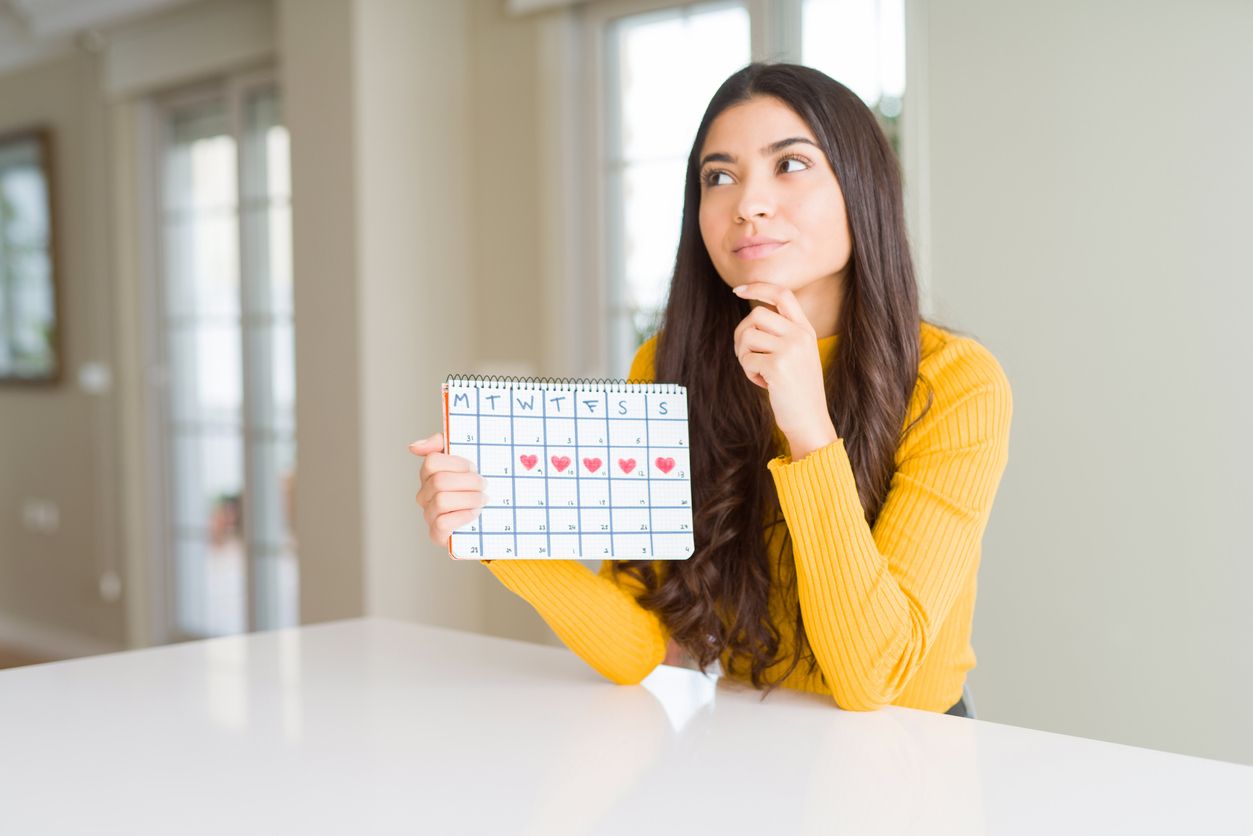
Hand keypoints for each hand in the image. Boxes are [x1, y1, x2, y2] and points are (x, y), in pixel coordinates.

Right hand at [408, 432, 489, 545]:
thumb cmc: (475, 486)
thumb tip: (414, 446)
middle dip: (468, 482)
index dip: (457, 463)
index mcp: (428, 475)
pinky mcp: (436, 534)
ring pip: (442, 501)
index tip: (473, 467)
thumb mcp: (463, 459)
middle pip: (440, 481)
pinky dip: (463, 516)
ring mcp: (428, 515)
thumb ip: (441, 442)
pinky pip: (443, 523)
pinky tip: (475, 513)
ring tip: (482, 499)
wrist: (490, 518)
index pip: (432, 461)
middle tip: (483, 485)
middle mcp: (424, 495)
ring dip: (469, 499)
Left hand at [732, 283, 838, 458]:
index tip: (738, 290)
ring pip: (747, 335)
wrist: (809, 421)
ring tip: (757, 370)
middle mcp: (800, 335)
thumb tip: (751, 319)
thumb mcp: (797, 355)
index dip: (758, 287)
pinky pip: (747, 359)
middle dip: (742, 334)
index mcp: (806, 329)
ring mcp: (791, 349)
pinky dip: (748, 372)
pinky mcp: (778, 366)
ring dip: (744, 355)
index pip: (782, 294)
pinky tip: (763, 383)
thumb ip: (782, 334)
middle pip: (756, 314)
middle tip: (746, 354)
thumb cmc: (797, 390)